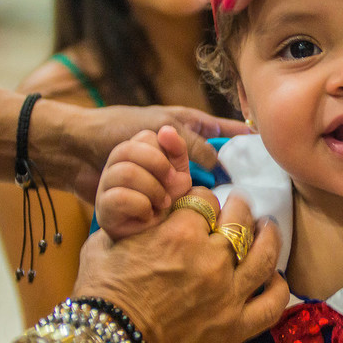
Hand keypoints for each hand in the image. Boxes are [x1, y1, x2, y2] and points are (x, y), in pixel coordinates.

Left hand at [56, 103, 247, 202]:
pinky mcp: (152, 196)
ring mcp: (168, 176)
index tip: (268, 156)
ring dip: (191, 193)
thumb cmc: (116, 128)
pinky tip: (180, 215)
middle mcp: (182, 154)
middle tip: (238, 190)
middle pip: (216, 167)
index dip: (248, 143)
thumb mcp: (162, 127)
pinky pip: (170, 205)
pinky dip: (173, 207)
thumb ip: (194, 144)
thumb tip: (220, 165)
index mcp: (188, 127)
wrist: (75, 149)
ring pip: (194, 189)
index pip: (227, 132)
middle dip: (223, 177)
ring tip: (199, 201)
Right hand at [76, 189, 287, 342]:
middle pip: (240, 218)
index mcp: (178, 234)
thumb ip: (134, 222)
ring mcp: (228, 295)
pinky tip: (273, 278)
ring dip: (269, 235)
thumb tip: (148, 212)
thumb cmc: (98, 299)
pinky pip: (273, 303)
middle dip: (238, 208)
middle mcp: (210, 259)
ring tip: (267, 228)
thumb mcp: (104, 245)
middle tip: (238, 208)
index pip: (206, 199)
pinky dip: (278, 287)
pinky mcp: (236, 328)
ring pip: (265, 254)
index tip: (200, 207)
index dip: (203, 200)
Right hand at [95, 127, 192, 239]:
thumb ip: (176, 152)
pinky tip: (148, 215)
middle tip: (171, 183)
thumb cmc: (165, 203)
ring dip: (152, 188)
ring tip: (162, 203)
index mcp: (134, 154)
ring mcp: (105, 187)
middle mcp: (115, 166)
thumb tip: (167, 131)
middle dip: (157, 165)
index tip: (175, 170)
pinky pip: (120, 197)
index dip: (163, 151)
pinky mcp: (103, 209)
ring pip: (125, 172)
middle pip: (127, 149)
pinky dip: (141, 205)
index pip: (144, 136)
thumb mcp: (176, 174)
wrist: (155, 238)